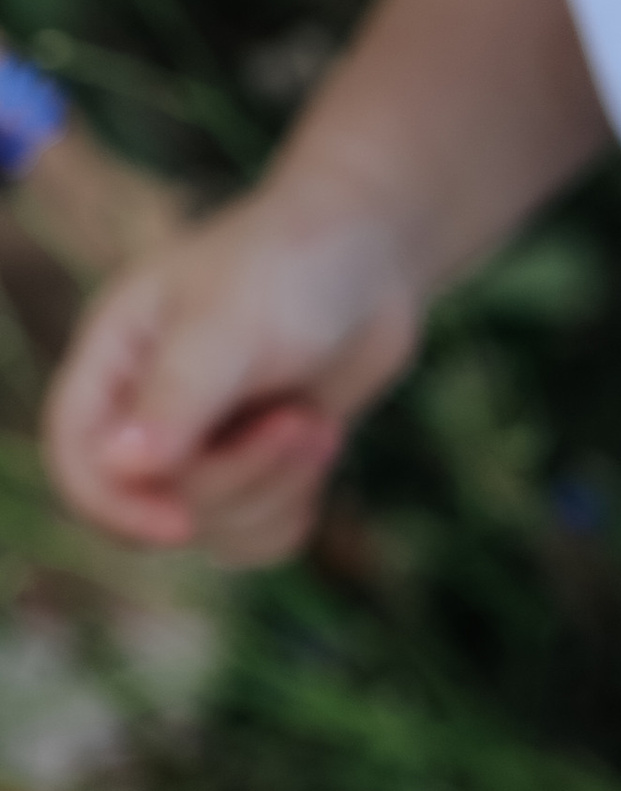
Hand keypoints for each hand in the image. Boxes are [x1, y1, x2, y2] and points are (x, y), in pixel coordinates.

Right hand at [42, 203, 420, 566]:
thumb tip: (120, 467)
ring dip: (275, 489)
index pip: (75, 456)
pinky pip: (254, 534)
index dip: (113, 505)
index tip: (181, 524)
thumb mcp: (231, 324)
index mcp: (113, 359)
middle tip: (298, 422)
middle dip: (237, 476)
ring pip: (211, 526)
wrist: (374, 256)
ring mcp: (200, 441)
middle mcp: (145, 408)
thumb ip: (177, 396)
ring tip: (318, 425)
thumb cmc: (293, 265)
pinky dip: (294, 504)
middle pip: (156, 501)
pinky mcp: (252, 464)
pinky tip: (323, 443)